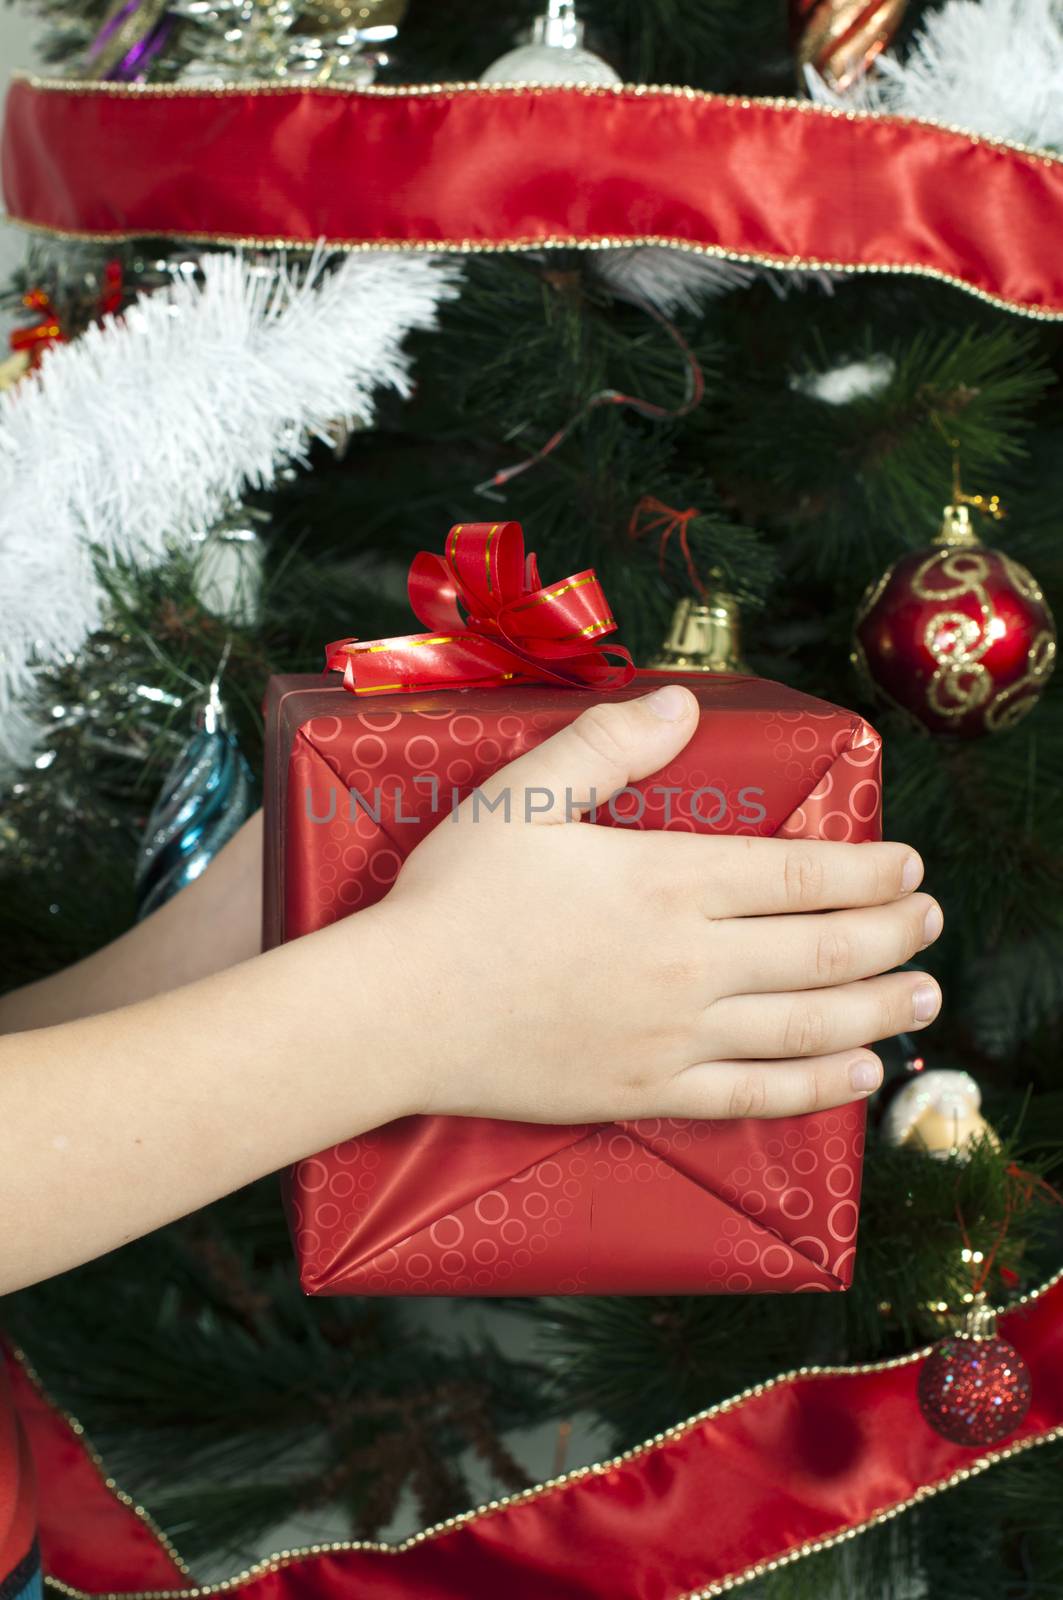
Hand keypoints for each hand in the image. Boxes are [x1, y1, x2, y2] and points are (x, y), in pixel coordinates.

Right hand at [376, 684, 941, 1123]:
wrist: (399, 1011)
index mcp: (668, 882)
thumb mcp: (522, 797)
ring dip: (879, 1009)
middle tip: (931, 921)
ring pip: (807, 1024)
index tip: (910, 865)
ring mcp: (674, 1036)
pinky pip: (753, 1095)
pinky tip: (857, 1074)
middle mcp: (690, 962)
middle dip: (893, 934)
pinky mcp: (647, 1092)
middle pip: (823, 951)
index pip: (801, 875)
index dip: (868, 871)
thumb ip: (609, 744)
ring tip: (924, 996)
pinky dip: (817, 1087)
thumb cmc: (453, 898)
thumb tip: (684, 706)